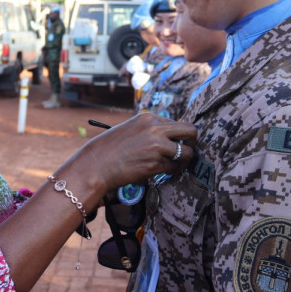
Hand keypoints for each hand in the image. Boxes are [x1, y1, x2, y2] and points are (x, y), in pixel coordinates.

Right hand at [78, 112, 196, 191]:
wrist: (97, 164)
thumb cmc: (111, 148)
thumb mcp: (131, 129)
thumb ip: (150, 130)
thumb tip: (170, 137)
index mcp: (149, 118)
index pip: (177, 123)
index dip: (179, 136)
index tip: (176, 144)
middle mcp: (156, 129)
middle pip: (191, 131)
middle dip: (192, 143)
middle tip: (187, 153)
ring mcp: (157, 146)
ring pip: (186, 153)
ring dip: (183, 162)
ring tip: (176, 167)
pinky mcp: (156, 164)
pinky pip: (174, 168)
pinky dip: (172, 172)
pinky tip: (163, 173)